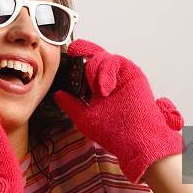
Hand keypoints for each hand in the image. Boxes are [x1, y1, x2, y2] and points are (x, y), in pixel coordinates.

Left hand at [53, 39, 183, 183]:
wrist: (135, 141)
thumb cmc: (114, 133)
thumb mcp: (85, 118)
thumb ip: (71, 105)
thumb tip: (57, 94)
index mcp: (100, 87)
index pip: (88, 64)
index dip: (80, 53)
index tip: (70, 51)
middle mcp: (111, 79)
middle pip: (95, 56)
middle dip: (84, 58)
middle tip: (78, 62)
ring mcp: (122, 75)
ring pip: (103, 57)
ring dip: (95, 70)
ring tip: (98, 91)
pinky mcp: (133, 73)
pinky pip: (115, 60)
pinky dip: (106, 71)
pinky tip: (104, 89)